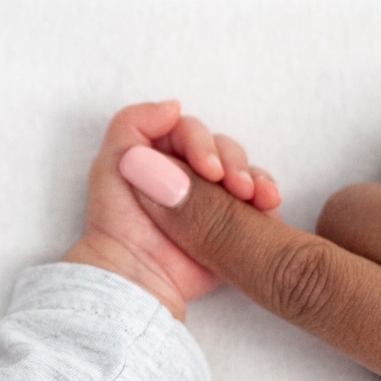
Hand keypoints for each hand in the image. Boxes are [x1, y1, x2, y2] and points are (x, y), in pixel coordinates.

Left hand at [63, 100, 280, 319]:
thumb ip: (134, 123)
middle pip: (224, 149)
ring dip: (254, 179)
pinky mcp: (234, 224)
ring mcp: (214, 198)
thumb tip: (173, 105)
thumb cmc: (117, 219)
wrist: (135, 274)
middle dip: (234, 163)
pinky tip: (268, 207)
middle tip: (236, 186)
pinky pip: (259, 204)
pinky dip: (266, 201)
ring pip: (245, 173)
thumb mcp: (113, 162)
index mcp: (164, 152)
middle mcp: (191, 171)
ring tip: (256, 198)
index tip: (207, 168)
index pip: (192, 131)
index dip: (203, 143)